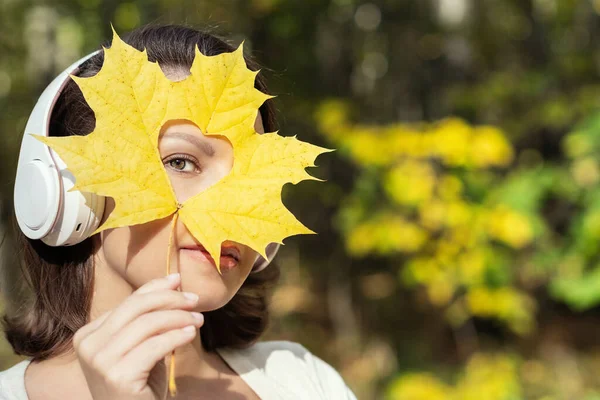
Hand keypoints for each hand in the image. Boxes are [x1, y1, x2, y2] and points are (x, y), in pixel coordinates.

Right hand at [73, 273, 203, 399]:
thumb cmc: (139, 385)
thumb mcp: (142, 346)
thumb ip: (150, 318)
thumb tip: (173, 280)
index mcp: (88, 334)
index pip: (127, 302)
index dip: (155, 288)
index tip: (178, 281)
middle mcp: (88, 345)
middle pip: (136, 307)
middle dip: (169, 299)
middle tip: (194, 300)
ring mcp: (100, 361)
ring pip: (147, 324)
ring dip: (178, 317)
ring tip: (198, 320)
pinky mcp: (118, 376)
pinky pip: (155, 346)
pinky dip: (177, 336)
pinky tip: (191, 334)